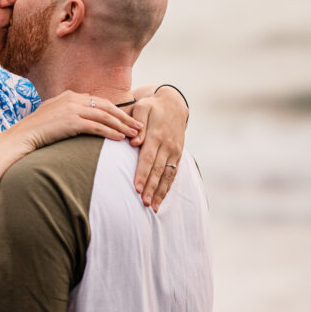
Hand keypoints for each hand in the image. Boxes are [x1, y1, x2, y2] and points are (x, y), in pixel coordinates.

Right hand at [22, 90, 142, 149]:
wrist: (23, 135)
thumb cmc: (37, 129)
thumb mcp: (54, 114)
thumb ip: (68, 113)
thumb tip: (81, 120)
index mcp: (70, 95)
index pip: (99, 101)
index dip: (115, 110)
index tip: (126, 119)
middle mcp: (73, 99)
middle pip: (106, 106)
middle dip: (124, 116)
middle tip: (137, 125)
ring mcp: (72, 109)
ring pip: (104, 116)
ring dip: (121, 126)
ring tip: (133, 134)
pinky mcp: (71, 121)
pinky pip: (96, 127)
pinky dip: (110, 132)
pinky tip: (119, 139)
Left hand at [129, 89, 186, 210]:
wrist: (173, 104)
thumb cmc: (152, 106)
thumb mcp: (143, 107)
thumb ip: (137, 122)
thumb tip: (134, 141)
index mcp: (157, 134)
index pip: (147, 158)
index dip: (142, 173)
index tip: (136, 188)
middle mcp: (167, 145)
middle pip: (157, 170)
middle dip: (150, 187)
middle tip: (143, 203)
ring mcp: (174, 151)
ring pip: (167, 175)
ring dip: (159, 192)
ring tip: (152, 207)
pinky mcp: (178, 155)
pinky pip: (173, 174)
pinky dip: (167, 188)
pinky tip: (160, 199)